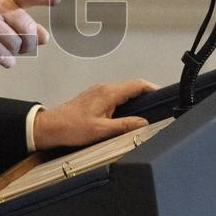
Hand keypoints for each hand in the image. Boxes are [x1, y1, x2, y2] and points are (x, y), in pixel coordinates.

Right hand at [0, 0, 59, 67]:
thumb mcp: (11, 20)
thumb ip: (30, 26)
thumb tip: (43, 37)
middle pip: (28, 28)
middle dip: (29, 42)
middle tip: (22, 44)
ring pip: (17, 44)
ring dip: (15, 51)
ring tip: (4, 46)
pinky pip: (6, 56)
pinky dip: (7, 60)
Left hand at [32, 79, 157, 150]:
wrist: (51, 127)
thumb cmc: (71, 127)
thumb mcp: (102, 130)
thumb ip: (125, 126)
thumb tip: (143, 123)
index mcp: (108, 93)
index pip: (137, 85)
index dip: (153, 89)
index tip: (164, 95)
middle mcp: (104, 89)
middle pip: (132, 87)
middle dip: (147, 95)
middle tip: (159, 106)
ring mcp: (98, 92)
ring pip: (123, 92)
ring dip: (136, 99)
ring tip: (146, 111)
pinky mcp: (94, 98)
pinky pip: (115, 96)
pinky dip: (125, 103)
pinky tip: (127, 114)